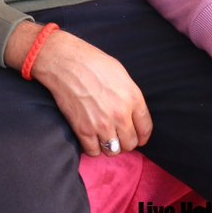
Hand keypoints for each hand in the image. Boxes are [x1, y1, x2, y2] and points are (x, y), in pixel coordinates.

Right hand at [4, 22, 151, 157]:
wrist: (65, 61)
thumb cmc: (92, 62)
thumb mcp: (121, 74)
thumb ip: (130, 96)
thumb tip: (132, 112)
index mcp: (133, 98)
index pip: (145, 129)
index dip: (141, 136)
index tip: (136, 136)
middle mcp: (121, 114)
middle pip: (130, 144)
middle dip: (124, 142)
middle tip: (117, 136)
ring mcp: (102, 124)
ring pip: (113, 151)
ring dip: (109, 146)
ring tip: (103, 138)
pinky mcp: (83, 129)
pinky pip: (93, 151)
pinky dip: (92, 148)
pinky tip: (89, 138)